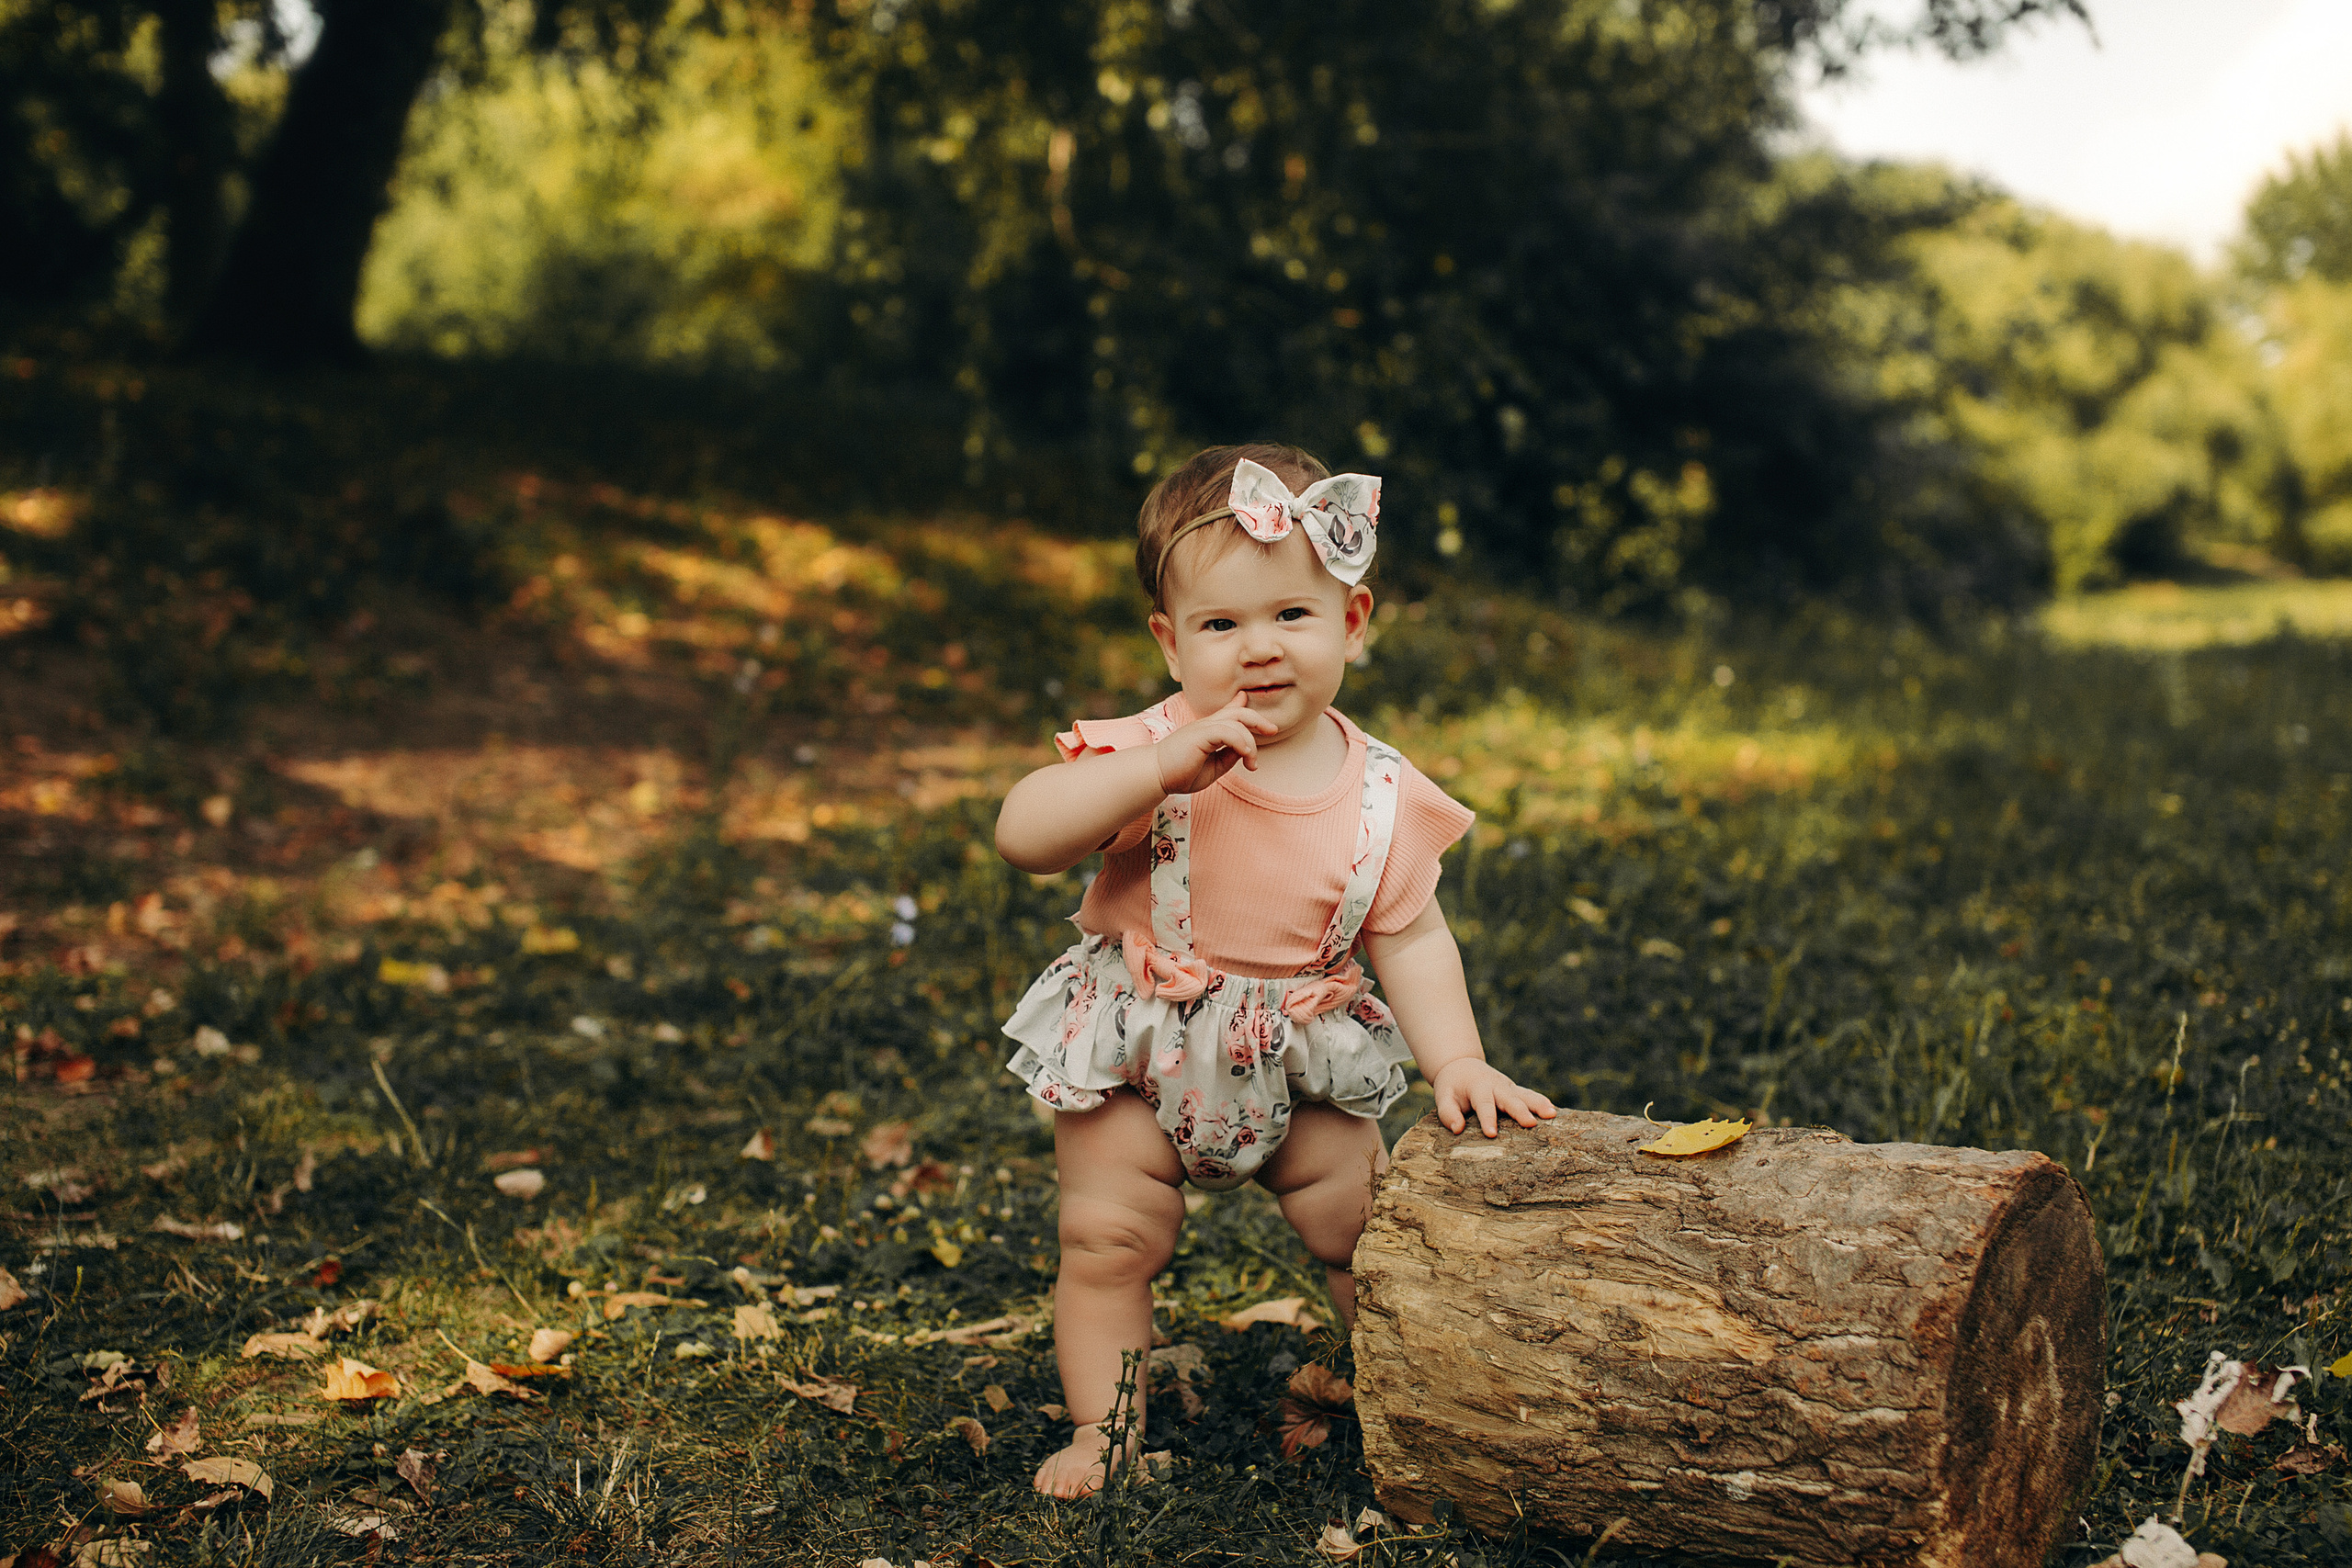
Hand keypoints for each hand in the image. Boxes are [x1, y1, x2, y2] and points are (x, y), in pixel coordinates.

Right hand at [1153, 691, 1280, 793]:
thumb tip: (1246, 749)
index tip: (1260, 714)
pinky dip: (1241, 742)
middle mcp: (1206, 725)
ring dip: (1251, 742)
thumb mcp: (1213, 767)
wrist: (1155, 775)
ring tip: (1253, 763)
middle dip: (1259, 720)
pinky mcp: (1199, 735)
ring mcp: (1203, 728)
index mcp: (1208, 730)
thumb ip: (1229, 756)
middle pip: (1238, 712)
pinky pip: (1227, 732)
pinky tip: (1246, 756)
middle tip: (1273, 730)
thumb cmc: (1180, 773)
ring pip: (1237, 722)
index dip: (1244, 707)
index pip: (1229, 712)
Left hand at [1429, 1057, 1557, 1137]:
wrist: (1462, 1066)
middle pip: (1510, 1099)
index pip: (1484, 1104)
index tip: (1492, 1134)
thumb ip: (1448, 1112)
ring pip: (1525, 1095)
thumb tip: (1457, 1129)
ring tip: (1552, 1114)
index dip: (1487, 1119)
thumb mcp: (1443, 1096)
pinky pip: (1529, 1095)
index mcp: (1478, 1087)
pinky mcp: (1515, 1091)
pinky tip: (1553, 1111)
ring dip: (1538, 1104)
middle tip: (1531, 1124)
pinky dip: (1541, 1101)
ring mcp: (1508, 1087)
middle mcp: (1496, 1085)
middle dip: (1520, 1111)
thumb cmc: (1452, 1086)